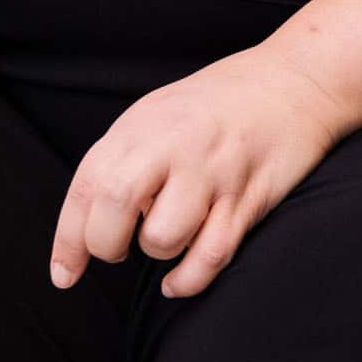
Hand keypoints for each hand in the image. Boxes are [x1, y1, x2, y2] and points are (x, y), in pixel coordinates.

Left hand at [49, 43, 356, 299]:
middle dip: (106, 246)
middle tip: (119, 249)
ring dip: (159, 252)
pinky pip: (209, 256)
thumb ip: (123, 157)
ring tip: (170, 236)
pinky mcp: (249, 197)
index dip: (69, 241)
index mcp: (143, 124)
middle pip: (114, 209)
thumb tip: (89, 219)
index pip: (88, 187)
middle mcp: (175, 145)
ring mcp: (214, 171)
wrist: (296, 80)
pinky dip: (186, 281)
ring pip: (163, 238)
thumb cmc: (219, 104)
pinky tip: (178, 279)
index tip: (65, 275)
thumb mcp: (157, 113)